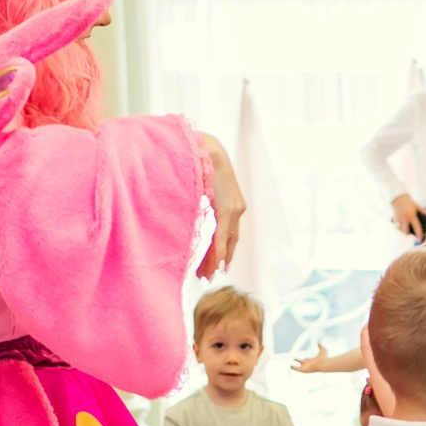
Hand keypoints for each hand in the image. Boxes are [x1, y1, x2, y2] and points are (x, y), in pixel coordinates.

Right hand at [197, 134, 245, 276]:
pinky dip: (219, 250)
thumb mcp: (201, 188)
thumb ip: (201, 205)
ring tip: (207, 275)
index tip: (214, 267)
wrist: (205, 148)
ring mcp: (234, 208)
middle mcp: (236, 208)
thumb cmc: (199, 163)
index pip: (227, 234)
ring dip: (216, 260)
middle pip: (228, 241)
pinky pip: (223, 234)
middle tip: (207, 276)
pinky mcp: (229, 208)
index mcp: (231, 204)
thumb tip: (188, 216)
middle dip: (217, 260)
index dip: (220, 251)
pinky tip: (215, 264)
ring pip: (226, 241)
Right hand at [292, 344, 338, 373]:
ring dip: (293, 366)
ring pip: (298, 367)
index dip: (305, 358)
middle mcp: (308, 365)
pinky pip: (296, 369)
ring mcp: (305, 368)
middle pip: (301, 363)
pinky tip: (289, 365)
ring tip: (288, 364)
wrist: (324, 363)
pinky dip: (292, 367)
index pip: (307, 360)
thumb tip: (319, 343)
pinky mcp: (303, 370)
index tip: (303, 358)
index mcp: (312, 361)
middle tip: (293, 358)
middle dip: (297, 360)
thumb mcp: (322, 350)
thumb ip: (321, 347)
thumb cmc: (324, 358)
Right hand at [391, 194, 422, 235]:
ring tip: (406, 229)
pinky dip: (399, 227)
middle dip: (409, 234)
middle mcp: (405, 218)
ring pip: (401, 230)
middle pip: (406, 232)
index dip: (419, 234)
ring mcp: (399, 219)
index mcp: (411, 216)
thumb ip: (423, 211)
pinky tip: (401, 225)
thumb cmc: (408, 202)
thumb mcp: (416, 206)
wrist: (398, 197)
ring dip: (403, 231)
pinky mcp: (394, 219)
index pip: (416, 227)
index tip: (420, 240)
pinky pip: (396, 226)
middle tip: (411, 233)